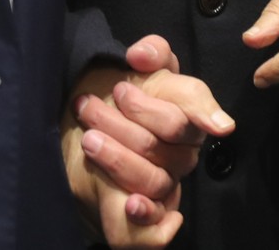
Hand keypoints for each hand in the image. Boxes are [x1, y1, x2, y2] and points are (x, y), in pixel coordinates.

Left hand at [61, 35, 234, 245]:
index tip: (151, 105)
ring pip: (152, 177)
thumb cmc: (115, 100)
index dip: (183, 108)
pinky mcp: (152, 212)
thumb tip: (141, 56)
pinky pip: (159, 225)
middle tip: (87, 105)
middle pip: (161, 140)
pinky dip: (146, 214)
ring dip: (115, 157)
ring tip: (88, 138)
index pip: (192, 104)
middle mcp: (184, 150)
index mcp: (187, 112)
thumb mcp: (134, 66)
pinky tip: (130, 205)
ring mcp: (169, 182)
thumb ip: (152, 53)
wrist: (89, 137)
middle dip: (120, 120)